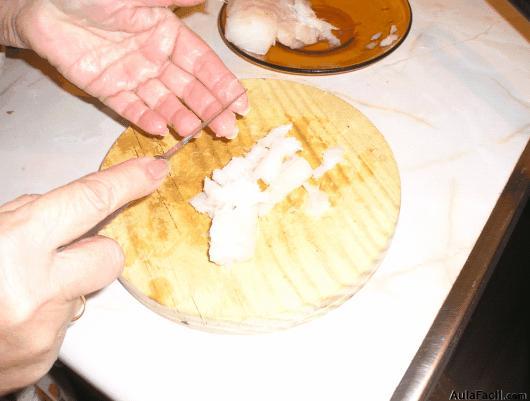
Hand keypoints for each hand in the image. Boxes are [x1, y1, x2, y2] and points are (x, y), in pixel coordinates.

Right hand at [0, 157, 168, 394]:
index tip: (154, 171)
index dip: (127, 182)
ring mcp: (42, 330)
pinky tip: (12, 318)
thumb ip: (30, 217)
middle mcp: (35, 290)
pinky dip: (45, 317)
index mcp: (13, 246)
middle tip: (55, 255)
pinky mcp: (42, 358)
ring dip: (62, 287)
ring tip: (17, 292)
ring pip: (85, 292)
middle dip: (91, 251)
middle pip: (110, 256)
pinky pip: (65, 324)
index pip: (90, 202)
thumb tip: (81, 209)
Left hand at [2, 0, 247, 136]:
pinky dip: (145, 119)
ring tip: (195, 133)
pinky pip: (130, 108)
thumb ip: (173, 1)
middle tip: (226, 130)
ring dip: (181, 118)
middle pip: (188, 88)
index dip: (222, 84)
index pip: (202, 63)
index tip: (240, 104)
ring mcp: (132, 75)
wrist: (42, 3)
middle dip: (209, 109)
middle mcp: (154, 57)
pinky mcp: (108, 89)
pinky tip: (160, 129)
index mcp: (167, 33)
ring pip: (163, 102)